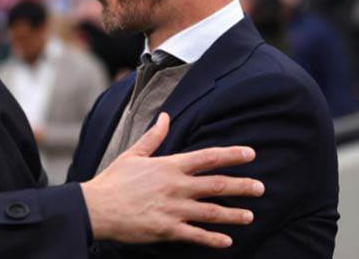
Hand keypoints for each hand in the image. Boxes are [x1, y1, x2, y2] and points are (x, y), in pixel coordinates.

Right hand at [80, 113, 263, 247]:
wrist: (97, 207)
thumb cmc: (113, 179)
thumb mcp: (133, 154)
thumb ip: (153, 137)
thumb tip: (166, 117)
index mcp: (169, 166)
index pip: (208, 157)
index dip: (232, 155)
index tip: (251, 154)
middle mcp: (176, 186)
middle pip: (217, 185)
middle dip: (242, 186)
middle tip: (261, 188)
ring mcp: (174, 209)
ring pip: (212, 212)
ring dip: (234, 214)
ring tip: (250, 215)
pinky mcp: (168, 229)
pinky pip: (197, 235)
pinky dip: (214, 239)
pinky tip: (228, 241)